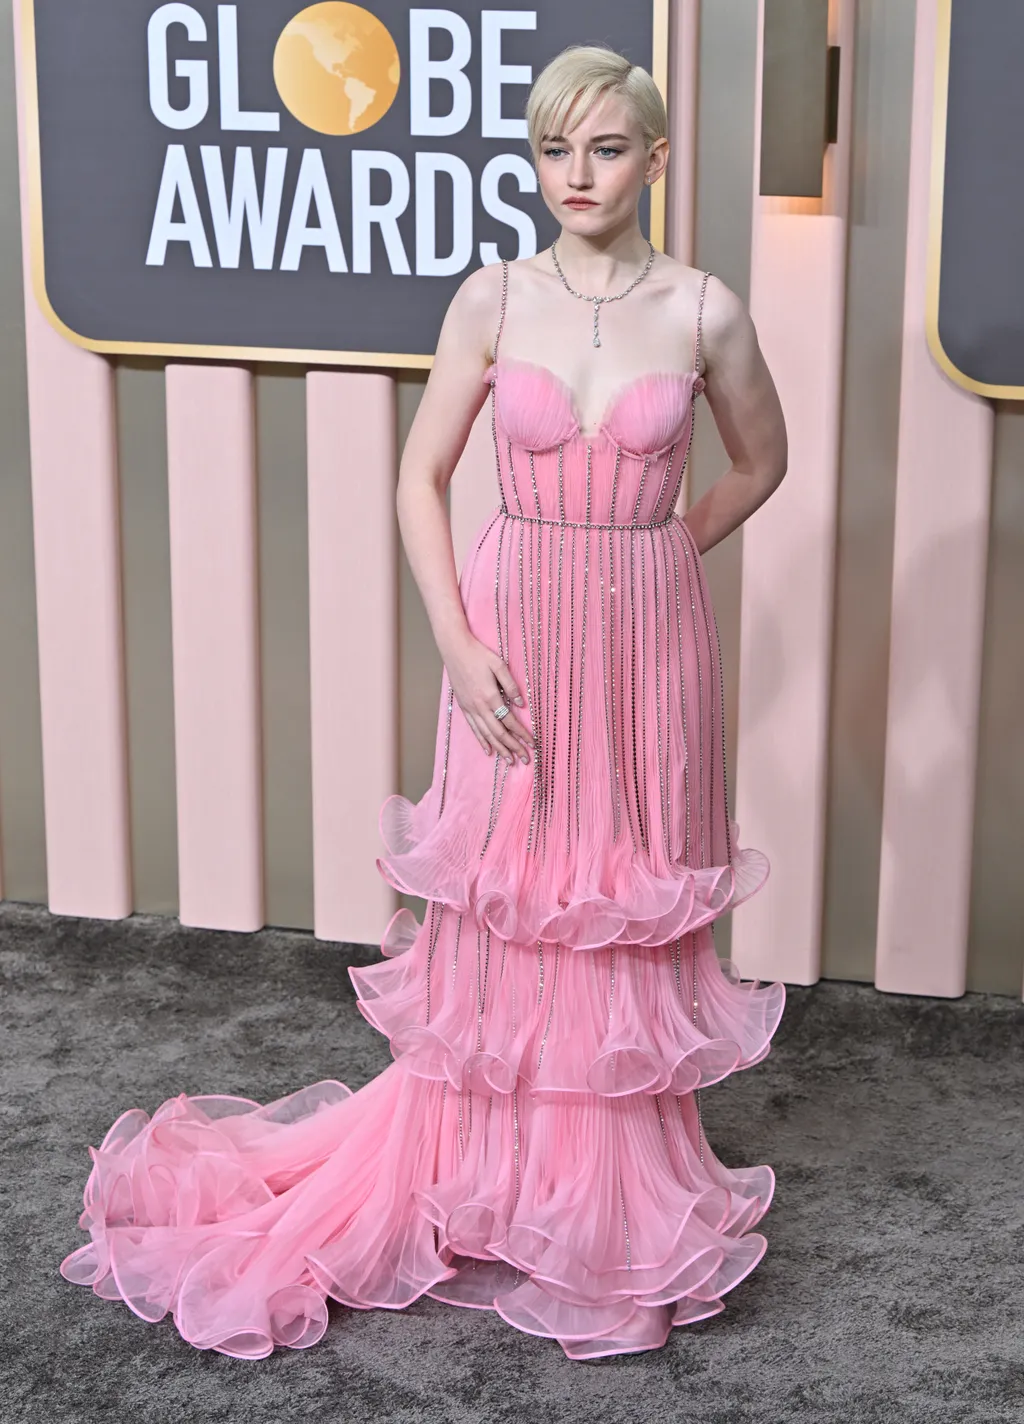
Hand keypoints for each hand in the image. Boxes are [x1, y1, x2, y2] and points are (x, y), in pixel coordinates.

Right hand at [441, 631, 535, 763]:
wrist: (454, 650)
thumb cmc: (478, 655)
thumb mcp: (499, 665)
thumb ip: (510, 685)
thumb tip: (522, 704)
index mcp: (491, 696)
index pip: (510, 721)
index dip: (522, 734)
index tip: (533, 743)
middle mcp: (479, 706)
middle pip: (499, 733)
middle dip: (513, 747)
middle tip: (525, 759)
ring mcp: (470, 708)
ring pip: (486, 734)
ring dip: (499, 749)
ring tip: (509, 760)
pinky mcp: (464, 707)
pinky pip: (474, 729)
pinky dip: (482, 741)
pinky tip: (489, 750)